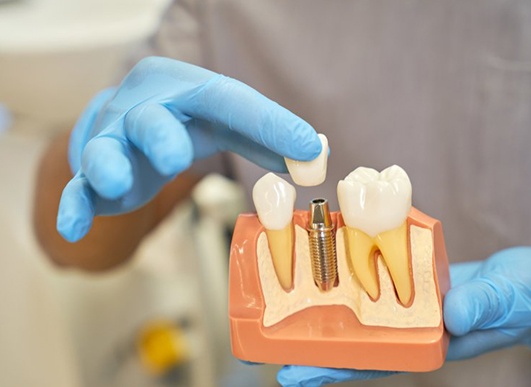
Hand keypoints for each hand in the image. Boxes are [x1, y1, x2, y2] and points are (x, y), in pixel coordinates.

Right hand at [57, 57, 320, 241]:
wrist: (127, 125)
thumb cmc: (185, 121)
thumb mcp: (227, 123)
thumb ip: (269, 138)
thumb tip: (317, 154)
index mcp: (185, 91)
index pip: (228, 100)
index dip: (268, 123)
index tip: (309, 149)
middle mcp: (143, 108)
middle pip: (149, 118)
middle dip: (159, 135)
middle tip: (176, 157)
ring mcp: (112, 141)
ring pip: (104, 149)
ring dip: (108, 165)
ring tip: (116, 183)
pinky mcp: (92, 175)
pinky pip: (79, 189)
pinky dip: (75, 205)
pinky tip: (74, 227)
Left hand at [276, 246, 530, 385]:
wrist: (526, 279)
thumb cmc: (524, 296)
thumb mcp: (507, 299)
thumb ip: (482, 306)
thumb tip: (451, 317)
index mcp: (428, 344)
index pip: (372, 362)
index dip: (332, 369)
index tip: (292, 374)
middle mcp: (410, 328)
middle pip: (354, 342)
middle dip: (313, 348)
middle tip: (269, 349)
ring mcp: (407, 306)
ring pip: (358, 314)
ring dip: (324, 313)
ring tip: (283, 312)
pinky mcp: (409, 283)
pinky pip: (373, 283)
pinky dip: (349, 279)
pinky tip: (326, 271)